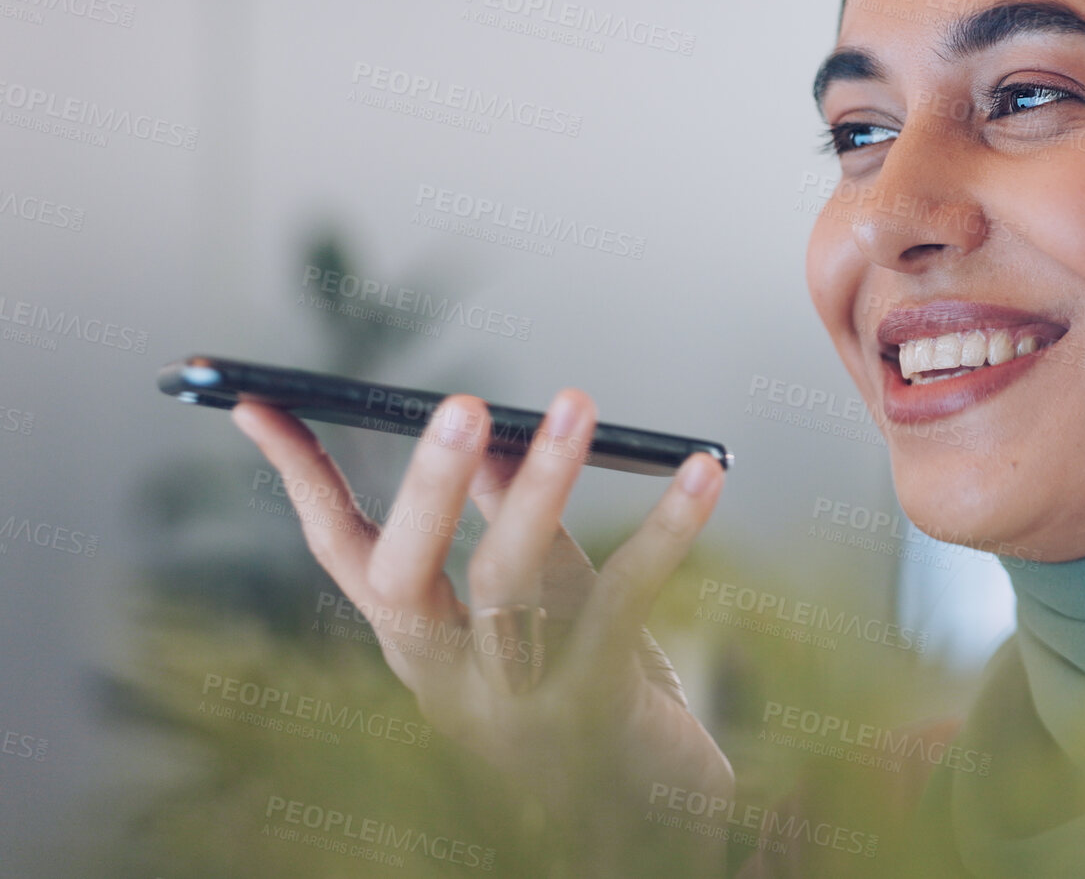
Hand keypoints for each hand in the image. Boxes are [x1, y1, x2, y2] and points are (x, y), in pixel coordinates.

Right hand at [233, 390, 731, 868]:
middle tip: (460, 401)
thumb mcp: (540, 598)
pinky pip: (623, 602)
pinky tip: (702, 472)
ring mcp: (512, 703)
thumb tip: (501, 426)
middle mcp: (445, 677)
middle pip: (404, 578)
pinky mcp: (594, 708)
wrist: (652, 809)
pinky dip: (666, 529)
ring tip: (575, 402)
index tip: (256, 399)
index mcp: (418, 642)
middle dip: (426, 487)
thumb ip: (514, 517)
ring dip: (543, 485)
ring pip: (508, 583)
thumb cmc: (587, 685)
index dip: (299, 479)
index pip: (340, 553)